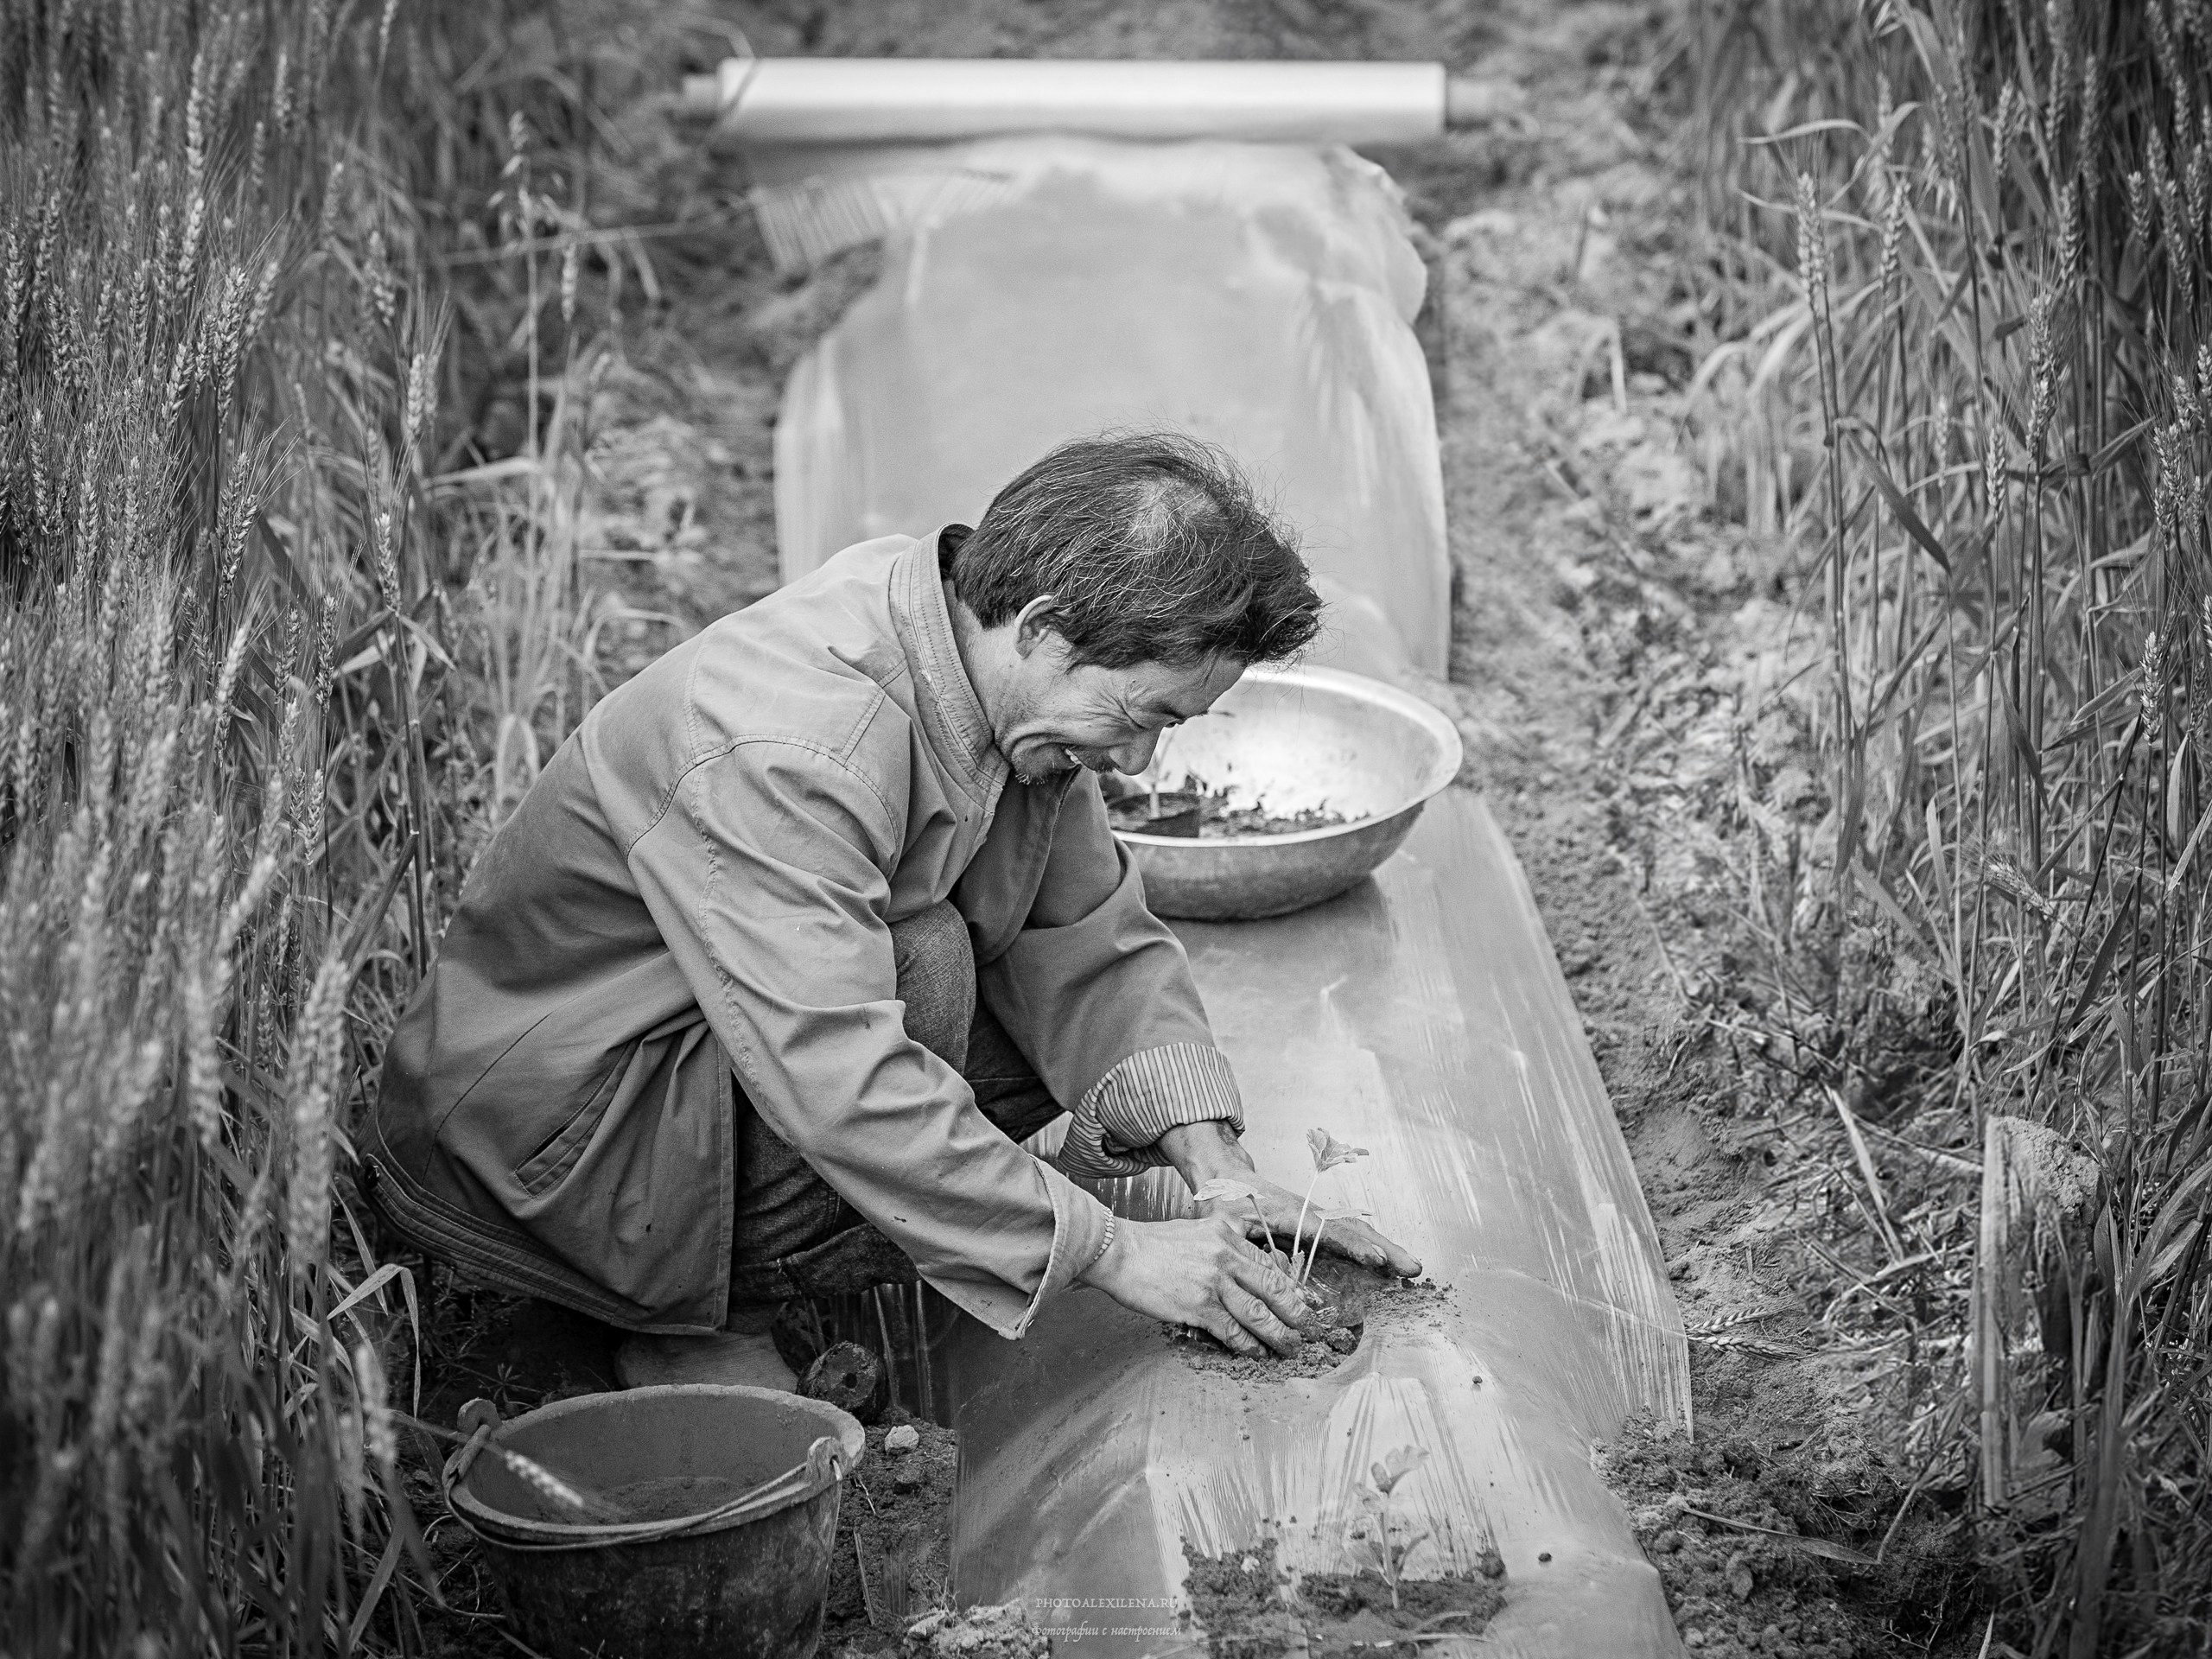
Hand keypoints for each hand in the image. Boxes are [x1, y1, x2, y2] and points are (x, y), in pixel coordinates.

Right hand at [1078, 1215, 1310, 1356]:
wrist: (1119, 1252)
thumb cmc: (1152, 1244)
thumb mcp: (1195, 1231)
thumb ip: (1221, 1246)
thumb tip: (1242, 1271)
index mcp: (1227, 1235)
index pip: (1270, 1264)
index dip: (1290, 1287)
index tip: (1300, 1302)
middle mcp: (1226, 1256)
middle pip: (1274, 1289)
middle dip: (1295, 1313)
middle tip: (1306, 1329)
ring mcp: (1214, 1282)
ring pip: (1259, 1314)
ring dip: (1278, 1335)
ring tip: (1289, 1348)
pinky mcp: (1198, 1306)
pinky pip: (1232, 1331)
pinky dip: (1248, 1345)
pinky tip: (1256, 1353)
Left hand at [1158, 1120, 1422, 1279]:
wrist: (1221, 1174)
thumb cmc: (1221, 1198)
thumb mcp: (1224, 1225)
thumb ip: (1246, 1248)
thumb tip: (1275, 1276)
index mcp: (1289, 1211)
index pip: (1327, 1231)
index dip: (1353, 1246)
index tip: (1377, 1260)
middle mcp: (1308, 1212)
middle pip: (1353, 1229)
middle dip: (1384, 1248)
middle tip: (1412, 1267)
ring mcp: (1315, 1218)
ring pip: (1355, 1232)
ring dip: (1384, 1248)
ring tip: (1411, 1267)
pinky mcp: (1315, 1225)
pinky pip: (1348, 1236)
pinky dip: (1371, 1247)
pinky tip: (1388, 1263)